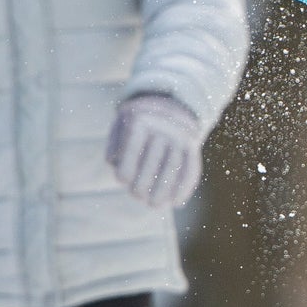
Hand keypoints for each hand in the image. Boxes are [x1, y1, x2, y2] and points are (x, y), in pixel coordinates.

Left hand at [108, 94, 205, 208]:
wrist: (170, 102)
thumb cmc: (138, 120)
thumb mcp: (121, 122)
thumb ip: (114, 143)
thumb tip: (115, 164)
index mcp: (141, 119)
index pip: (132, 150)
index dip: (126, 170)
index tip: (122, 180)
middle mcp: (163, 126)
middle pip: (153, 161)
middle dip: (144, 183)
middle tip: (138, 196)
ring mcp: (180, 136)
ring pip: (173, 167)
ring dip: (164, 190)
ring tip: (155, 204)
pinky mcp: (192, 145)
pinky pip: (190, 168)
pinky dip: (184, 188)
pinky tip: (176, 202)